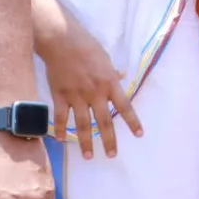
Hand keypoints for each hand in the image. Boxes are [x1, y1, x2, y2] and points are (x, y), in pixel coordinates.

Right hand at [41, 12, 140, 159]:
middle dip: (109, 140)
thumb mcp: (106, 59)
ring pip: (82, 124)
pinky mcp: (59, 95)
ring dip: (86, 142)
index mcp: (110, 84)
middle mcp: (95, 93)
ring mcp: (76, 96)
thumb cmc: (87, 47)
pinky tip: (61, 141)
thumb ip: (112, 73)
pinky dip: (60, 129)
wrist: (62, 41)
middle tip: (112, 155)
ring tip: (90, 156)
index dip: (132, 122)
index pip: (125, 107)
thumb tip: (121, 77)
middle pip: (104, 121)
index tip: (139, 135)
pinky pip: (60, 117)